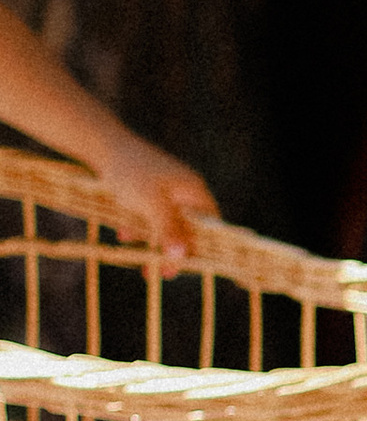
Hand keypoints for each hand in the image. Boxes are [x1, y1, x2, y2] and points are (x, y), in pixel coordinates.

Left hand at [90, 134, 217, 260]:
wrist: (103, 147)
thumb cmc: (131, 172)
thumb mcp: (151, 203)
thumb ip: (168, 229)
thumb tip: (182, 256)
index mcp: (194, 192)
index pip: (209, 226)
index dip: (201, 248)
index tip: (187, 268)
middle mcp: (184, 193)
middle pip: (187, 230)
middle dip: (172, 252)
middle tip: (161, 273)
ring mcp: (166, 193)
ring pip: (166, 227)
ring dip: (152, 244)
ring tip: (139, 261)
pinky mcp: (148, 193)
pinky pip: (149, 218)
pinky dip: (139, 229)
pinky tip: (124, 234)